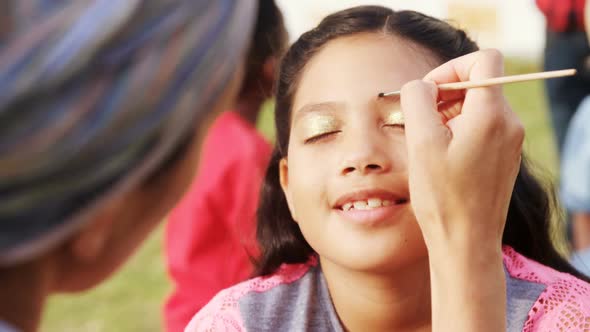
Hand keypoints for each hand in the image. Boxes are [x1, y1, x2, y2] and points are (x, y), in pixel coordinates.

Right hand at [400, 49, 523, 253]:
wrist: (466, 243)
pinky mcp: (504, 157)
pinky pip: (482, 128)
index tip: (428, 92)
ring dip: (449, 113)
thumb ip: (418, 99)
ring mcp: (510, 141)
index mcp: (491, 114)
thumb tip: (421, 86)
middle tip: (420, 119)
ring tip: (428, 142)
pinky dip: (459, 131)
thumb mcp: (421, 142)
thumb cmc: (442, 196)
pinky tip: (441, 156)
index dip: (451, 67)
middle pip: (479, 82)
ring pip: (478, 106)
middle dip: (445, 93)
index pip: (483, 59)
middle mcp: (508, 123)